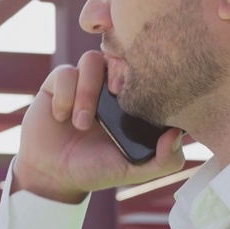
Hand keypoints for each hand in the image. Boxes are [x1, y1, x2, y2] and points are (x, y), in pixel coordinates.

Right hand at [13, 50, 184, 201]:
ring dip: (87, 92)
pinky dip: (65, 96)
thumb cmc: (94, 169)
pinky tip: (61, 118)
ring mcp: (84, 82)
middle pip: (120, 54)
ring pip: (92, 59)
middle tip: (114, 98)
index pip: (145, 70)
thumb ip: (163, 161)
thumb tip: (177, 134)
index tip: (139, 101)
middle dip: (118, 73)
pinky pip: (65, 73)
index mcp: (131, 100)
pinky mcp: (58, 83)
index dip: (145, 75)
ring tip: (82, 124)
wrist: (52, 174)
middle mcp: (108, 85)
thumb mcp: (132, 170)